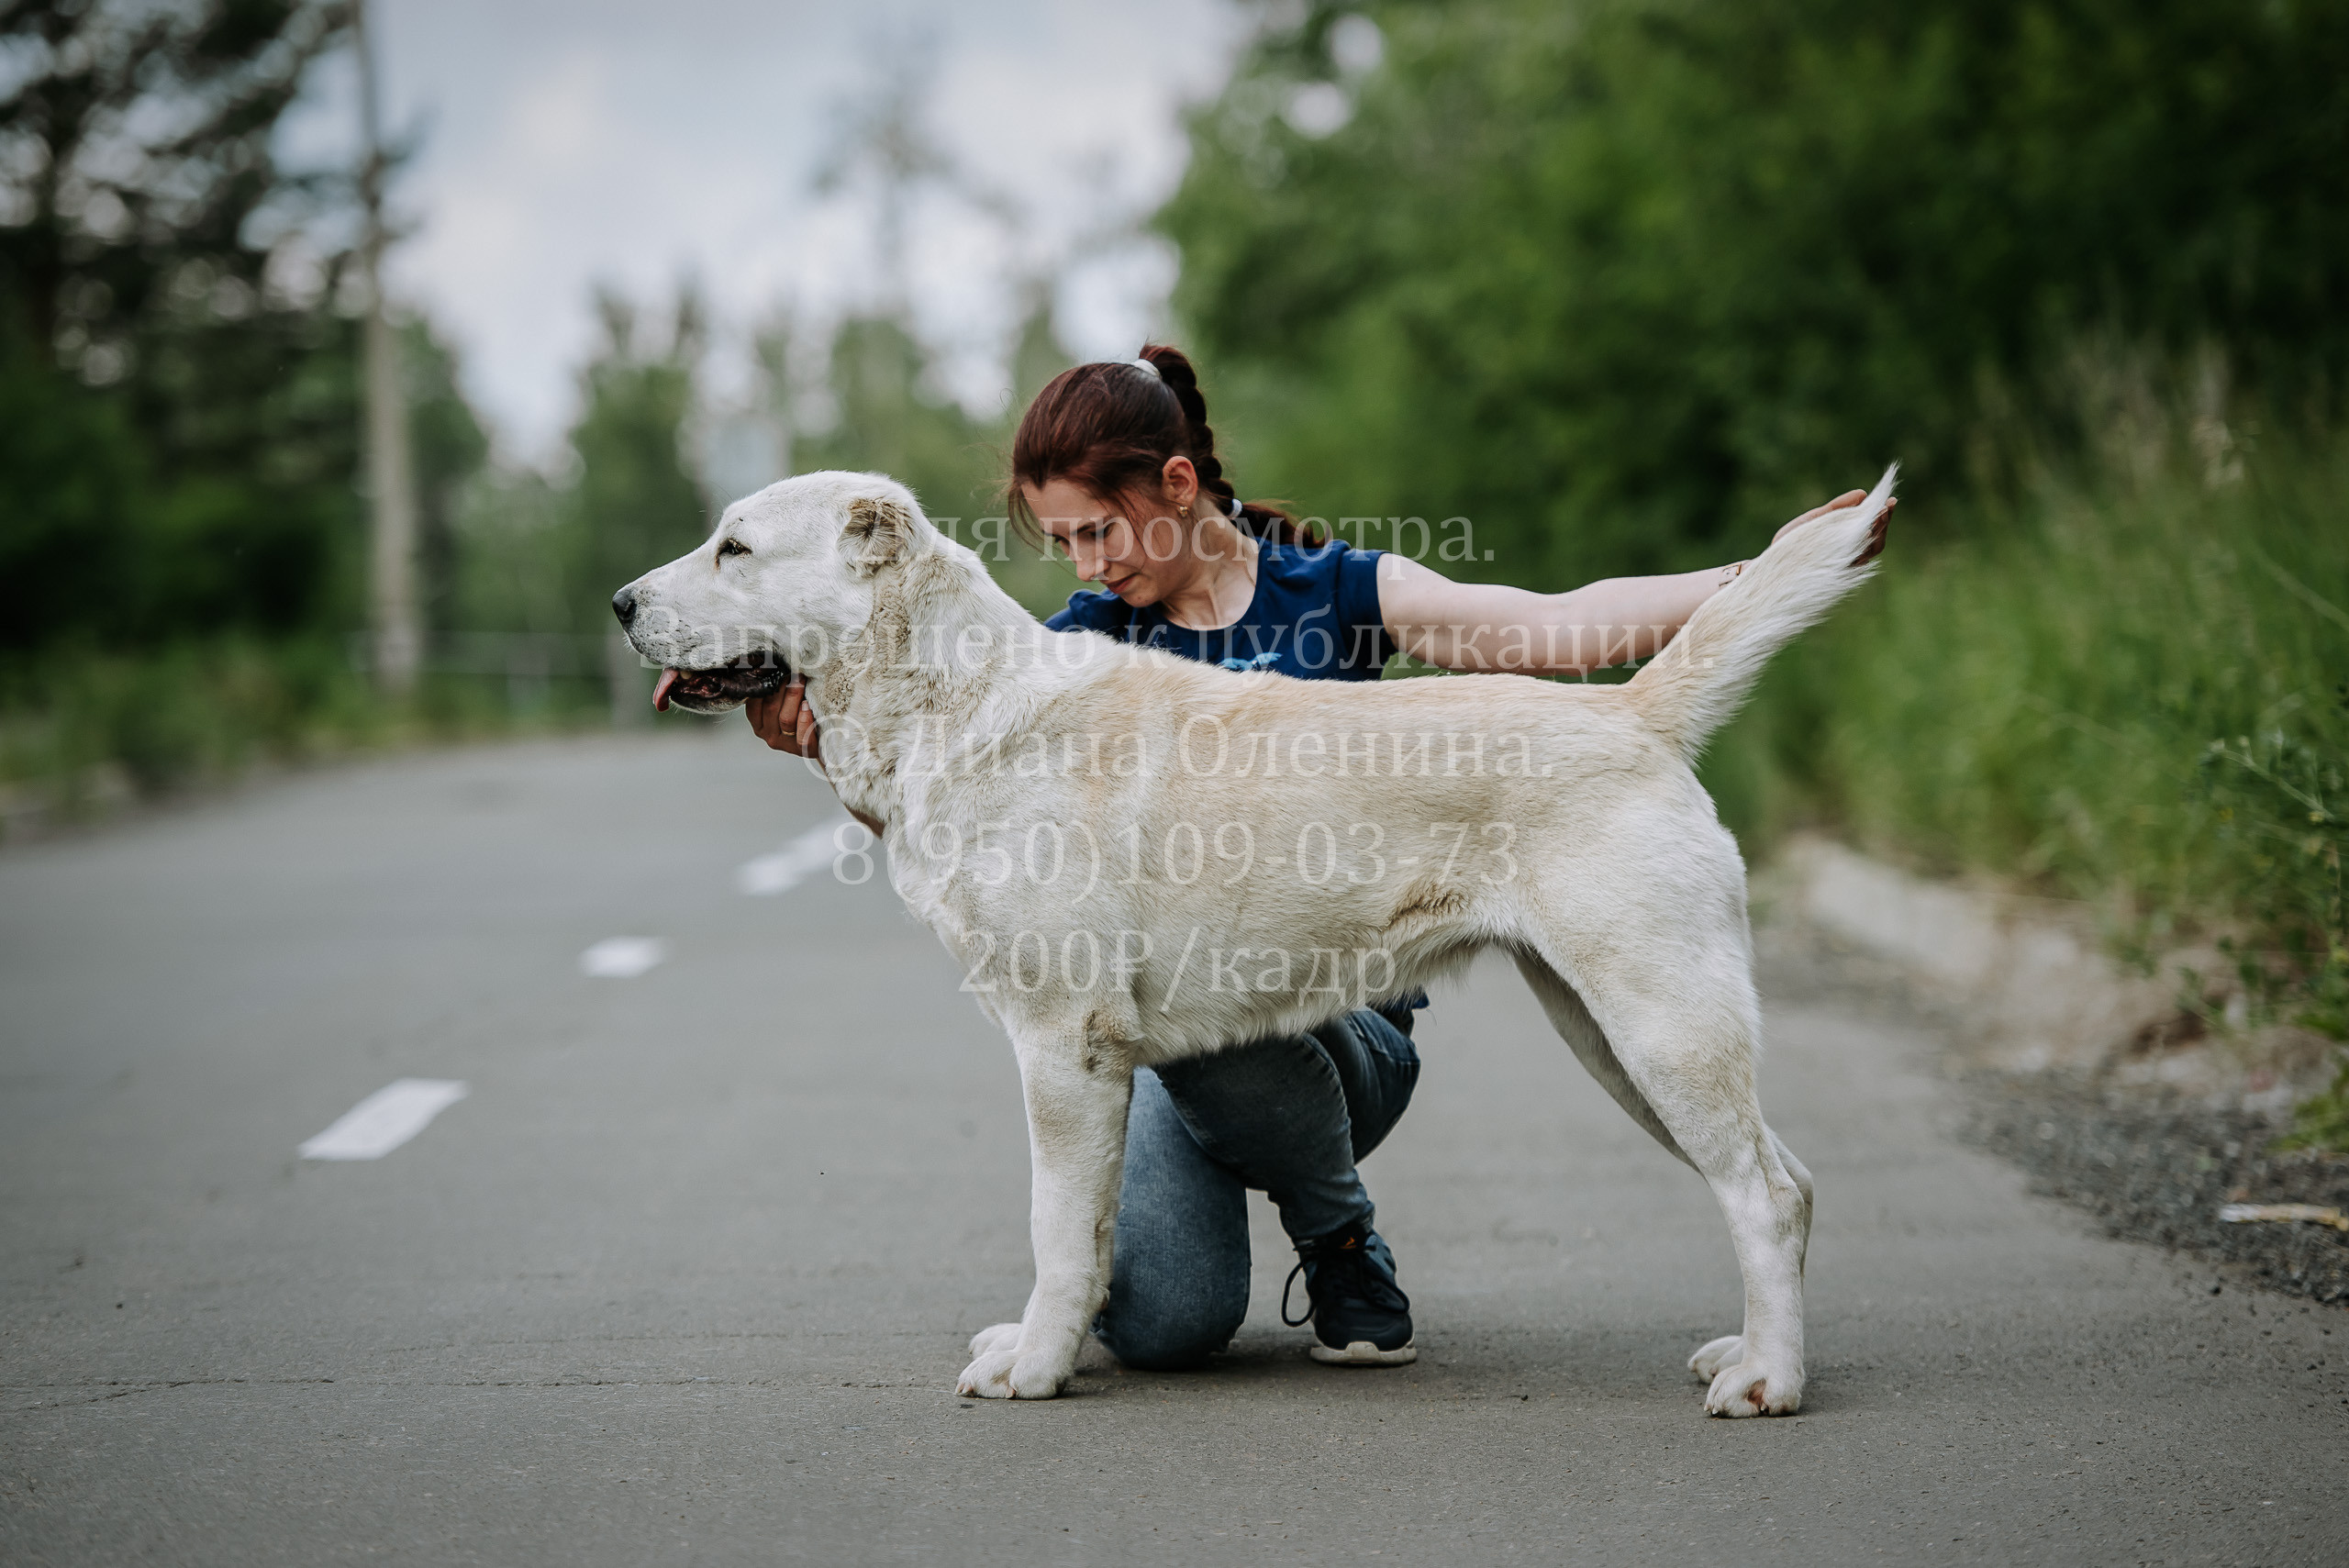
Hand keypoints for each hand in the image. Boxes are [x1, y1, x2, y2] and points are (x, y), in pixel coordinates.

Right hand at [747, 674, 820, 758]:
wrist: (827, 735)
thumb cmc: (804, 711)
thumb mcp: (785, 700)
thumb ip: (775, 687)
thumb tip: (770, 661)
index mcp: (760, 723)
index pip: (753, 704)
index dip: (763, 685)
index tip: (772, 668)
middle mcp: (769, 735)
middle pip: (771, 708)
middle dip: (782, 686)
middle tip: (793, 671)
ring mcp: (786, 744)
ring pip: (786, 719)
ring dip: (794, 697)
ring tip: (802, 682)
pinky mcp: (804, 750)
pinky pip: (802, 737)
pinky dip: (804, 720)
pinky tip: (807, 706)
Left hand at [1772, 488, 1894, 565]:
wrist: (1772, 561)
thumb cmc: (1793, 541)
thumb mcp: (1816, 518)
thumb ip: (1837, 507)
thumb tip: (1862, 494)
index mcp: (1849, 540)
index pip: (1875, 527)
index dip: (1885, 514)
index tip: (1891, 500)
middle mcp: (1851, 554)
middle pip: (1878, 539)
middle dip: (1884, 522)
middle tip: (1885, 508)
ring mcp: (1846, 565)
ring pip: (1872, 550)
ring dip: (1878, 533)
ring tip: (1877, 516)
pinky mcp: (1837, 573)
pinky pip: (1856, 562)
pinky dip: (1863, 548)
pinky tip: (1864, 534)